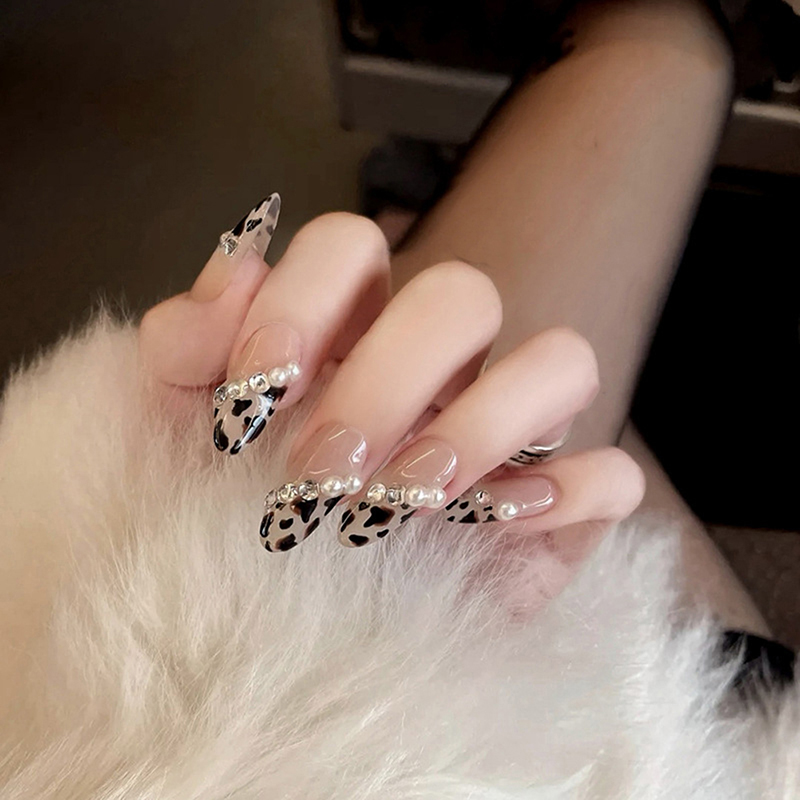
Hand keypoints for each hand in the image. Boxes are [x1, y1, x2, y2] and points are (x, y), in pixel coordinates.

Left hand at [140, 205, 643, 580]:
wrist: (292, 622)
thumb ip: (189, 344)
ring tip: (403, 499)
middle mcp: (444, 362)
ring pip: (561, 358)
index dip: (303, 299)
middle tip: (319, 469)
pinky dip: (566, 493)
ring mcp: (511, 427)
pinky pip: (610, 474)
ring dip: (482, 422)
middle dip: (386, 379)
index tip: (254, 392)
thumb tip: (239, 272)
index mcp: (355, 325)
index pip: (351, 244)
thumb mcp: (189, 426)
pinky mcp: (560, 506)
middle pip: (462, 295)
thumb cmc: (239, 508)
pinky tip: (494, 526)